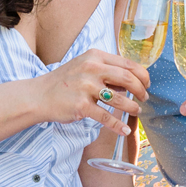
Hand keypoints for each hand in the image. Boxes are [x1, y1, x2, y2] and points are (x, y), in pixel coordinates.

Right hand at [33, 48, 148, 136]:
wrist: (38, 95)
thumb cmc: (64, 82)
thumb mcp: (84, 66)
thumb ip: (106, 70)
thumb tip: (130, 82)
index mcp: (95, 57)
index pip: (127, 64)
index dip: (142, 75)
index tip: (146, 84)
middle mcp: (91, 69)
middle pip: (127, 79)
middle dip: (141, 90)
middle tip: (144, 98)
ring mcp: (86, 88)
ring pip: (119, 99)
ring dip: (133, 107)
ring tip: (136, 111)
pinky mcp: (81, 106)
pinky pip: (106, 117)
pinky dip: (118, 125)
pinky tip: (124, 130)